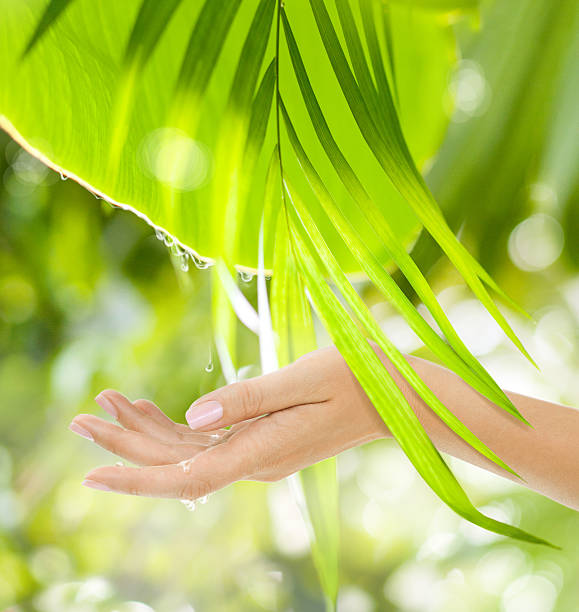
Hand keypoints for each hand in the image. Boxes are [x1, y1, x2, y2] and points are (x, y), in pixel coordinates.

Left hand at [69, 346, 388, 499]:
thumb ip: (248, 399)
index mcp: (263, 451)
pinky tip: (152, 409)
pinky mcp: (262, 440)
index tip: (92, 472)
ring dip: (147, 431)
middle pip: (178, 462)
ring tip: (108, 404)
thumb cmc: (355, 378)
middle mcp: (255, 461)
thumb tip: (191, 415)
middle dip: (126, 444)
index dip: (138, 475)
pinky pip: (208, 441)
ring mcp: (258, 453)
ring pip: (189, 451)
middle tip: (80, 418)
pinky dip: (175, 426)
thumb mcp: (302, 378)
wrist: (392, 397)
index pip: (188, 474)